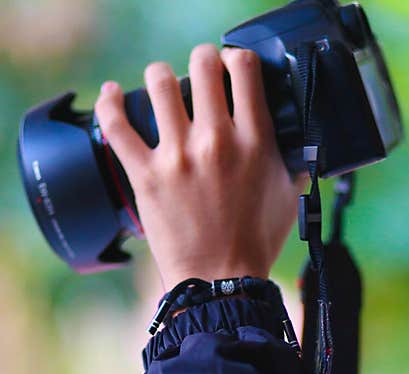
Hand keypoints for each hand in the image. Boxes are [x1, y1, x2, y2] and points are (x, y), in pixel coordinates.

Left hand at [94, 44, 304, 288]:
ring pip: (160, 83)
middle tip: (199, 71)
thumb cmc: (255, 243)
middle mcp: (216, 140)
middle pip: (202, 65)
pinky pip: (117, 125)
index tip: (231, 66)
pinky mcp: (146, 174)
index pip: (244, 69)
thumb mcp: (288, 196)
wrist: (221, 280)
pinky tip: (111, 93)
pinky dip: (109, 103)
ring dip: (160, 76)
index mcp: (254, 140)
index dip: (236, 58)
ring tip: (160, 82)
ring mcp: (177, 156)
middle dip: (201, 59)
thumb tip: (299, 141)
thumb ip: (293, 160)